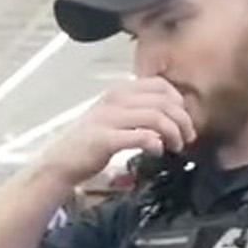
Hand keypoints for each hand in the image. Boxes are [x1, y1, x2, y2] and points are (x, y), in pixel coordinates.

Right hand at [38, 77, 196, 184]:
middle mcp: (114, 100)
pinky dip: (155, 144)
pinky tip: (156, 151)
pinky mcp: (105, 139)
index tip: (183, 120)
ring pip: (156, 117)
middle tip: (186, 138)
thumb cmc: (90, 142)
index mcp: (119, 91)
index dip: (179, 102)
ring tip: (175, 147)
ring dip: (173, 133)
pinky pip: (141, 136)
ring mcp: (108, 118)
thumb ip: (137, 111)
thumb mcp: (114, 117)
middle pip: (164, 102)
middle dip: (182, 121)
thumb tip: (172, 114)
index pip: (161, 85)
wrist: (61, 161)